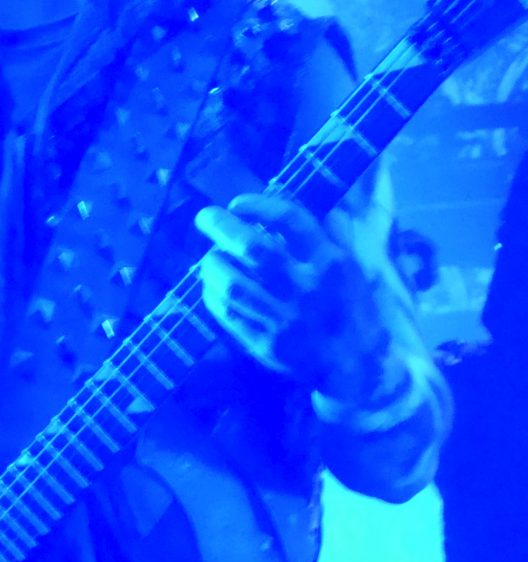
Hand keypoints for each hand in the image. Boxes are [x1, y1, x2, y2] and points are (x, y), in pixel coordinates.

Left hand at [194, 192, 399, 401]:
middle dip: (222, 227)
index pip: (290, 220)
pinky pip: (227, 314)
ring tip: (210, 257)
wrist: (356, 365)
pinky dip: (212, 294)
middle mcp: (306, 288)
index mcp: (330, 262)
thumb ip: (325, 230)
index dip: (258, 205)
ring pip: (232, 284)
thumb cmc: (350, 307)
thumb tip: (290, 196)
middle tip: (205, 217)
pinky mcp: (266, 344)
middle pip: (253, 249)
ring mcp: (284, 319)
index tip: (237, 203)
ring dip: (212, 264)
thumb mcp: (350, 264)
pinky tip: (212, 285)